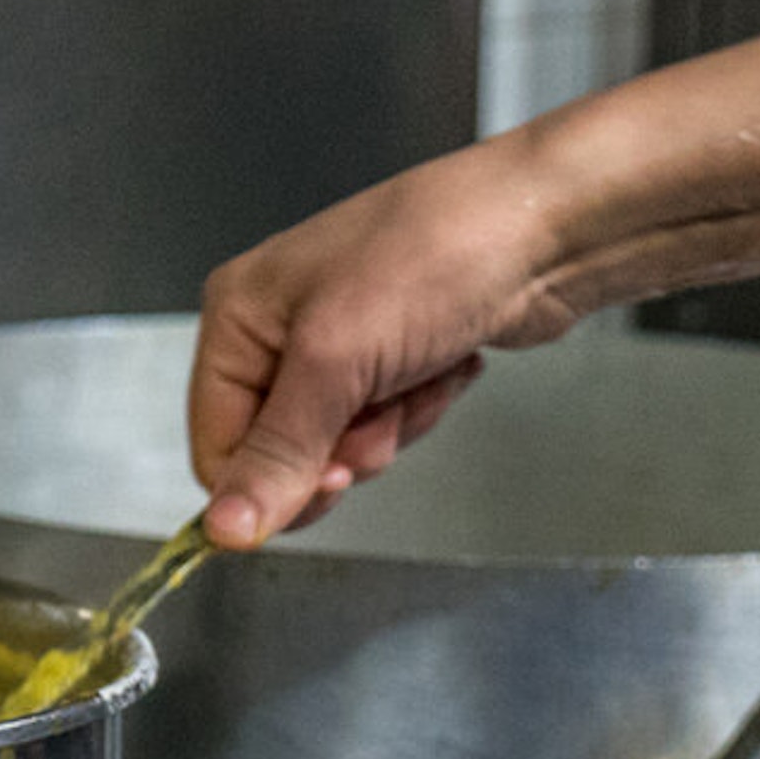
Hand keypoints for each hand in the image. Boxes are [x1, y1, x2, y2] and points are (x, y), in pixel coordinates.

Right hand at [188, 132, 585, 547]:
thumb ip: (278, 451)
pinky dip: (424, 406)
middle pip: (283, 453)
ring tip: (420, 369)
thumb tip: (224, 529)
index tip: (328, 481)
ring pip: (343, 446)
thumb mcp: (338, 360)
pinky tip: (448, 361)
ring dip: (393, 425)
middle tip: (381, 409)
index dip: (269, 481)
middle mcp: (281, 328)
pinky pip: (390, 424)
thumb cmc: (435, 253)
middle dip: (344, 447)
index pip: (217, 446)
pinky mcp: (394, 357)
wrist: (542, 229)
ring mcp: (340, 342)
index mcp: (240, 315)